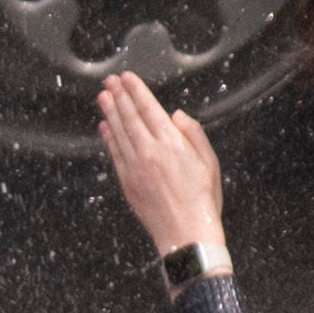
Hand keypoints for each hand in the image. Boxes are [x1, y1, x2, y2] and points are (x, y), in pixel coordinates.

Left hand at [94, 72, 226, 263]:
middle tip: (110, 81)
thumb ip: (194, 134)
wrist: (187, 235)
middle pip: (129, 115)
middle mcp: (149, 150)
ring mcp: (134, 165)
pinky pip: (113, 151)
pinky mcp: (126, 180)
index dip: (136, 90)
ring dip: (109, 111)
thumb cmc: (203, 202)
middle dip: (118, 95)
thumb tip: (176, 115)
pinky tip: (105, 126)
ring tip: (103, 96)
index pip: (149, 108)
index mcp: (171, 143)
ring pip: (118, 130)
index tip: (128, 78)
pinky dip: (108, 136)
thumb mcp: (210, 164)